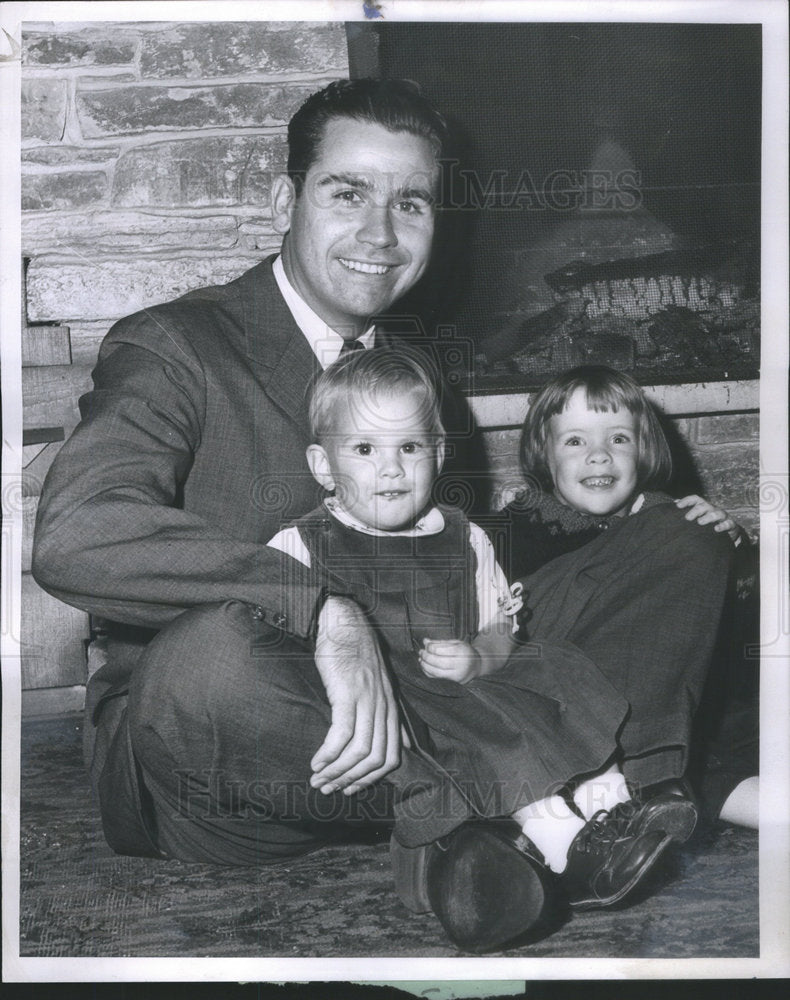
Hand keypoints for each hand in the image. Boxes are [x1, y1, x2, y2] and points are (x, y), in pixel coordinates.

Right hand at [310, 597, 400, 795]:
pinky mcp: (348, 692)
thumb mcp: (377, 684)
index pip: (391, 756)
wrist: (342, 622)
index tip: (349, 788)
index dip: (370, 779)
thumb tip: (404, 743)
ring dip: (337, 771)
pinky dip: (329, 754)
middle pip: (376, 758)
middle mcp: (384, 706)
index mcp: (391, 707)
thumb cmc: (353, 653)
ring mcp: (368, 699)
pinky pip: (342, 734)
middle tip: (328, 789)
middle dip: (351, 780)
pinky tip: (316, 761)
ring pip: (360, 751)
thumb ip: (388, 713)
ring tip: (317, 779)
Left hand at [419, 638, 481, 683]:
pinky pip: (437, 678)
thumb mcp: (455, 643)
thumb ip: (440, 642)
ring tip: (421, 659)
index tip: (426, 645)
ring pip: (436, 673)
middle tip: (421, 652)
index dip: (430, 648)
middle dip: (426, 657)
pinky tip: (425, 666)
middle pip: (438, 662)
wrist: (477, 665)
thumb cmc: (465, 651)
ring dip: (425, 666)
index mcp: (462, 652)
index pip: (441, 651)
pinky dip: (428, 672)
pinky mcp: (454, 682)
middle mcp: (461, 665)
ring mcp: (458, 676)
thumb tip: (425, 641)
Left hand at [674, 495, 741, 542]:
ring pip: (717, 513)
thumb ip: (687, 511)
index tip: (678, 506)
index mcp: (703, 506)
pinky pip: (728, 524)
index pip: (695, 499)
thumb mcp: (697, 516)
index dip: (687, 501)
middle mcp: (712, 509)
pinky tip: (716, 529)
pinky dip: (723, 526)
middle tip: (687, 518)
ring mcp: (722, 516)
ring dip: (708, 517)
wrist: (727, 531)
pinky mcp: (730, 524)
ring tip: (700, 522)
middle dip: (696, 510)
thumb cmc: (708, 522)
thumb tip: (673, 505)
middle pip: (704, 506)